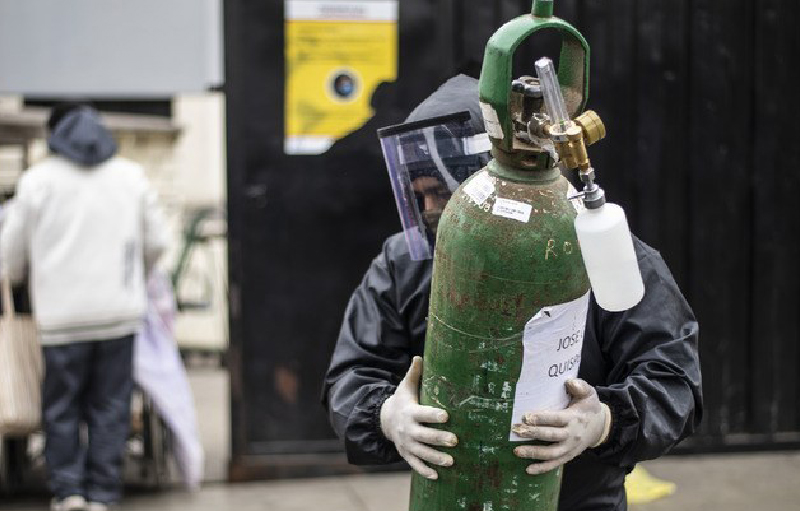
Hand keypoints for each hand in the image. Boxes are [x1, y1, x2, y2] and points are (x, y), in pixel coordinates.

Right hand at [380, 356, 457, 479]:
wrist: (384, 420)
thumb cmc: (401, 401)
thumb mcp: (405, 387)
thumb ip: (414, 374)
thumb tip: (419, 356)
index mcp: (409, 412)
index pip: (422, 414)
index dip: (433, 415)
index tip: (446, 416)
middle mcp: (407, 430)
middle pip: (424, 436)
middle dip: (439, 439)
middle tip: (455, 440)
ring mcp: (406, 444)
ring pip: (422, 453)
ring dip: (436, 458)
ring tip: (452, 461)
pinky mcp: (406, 454)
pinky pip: (415, 464)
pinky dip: (424, 471)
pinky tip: (437, 476)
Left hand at [512, 378, 610, 474]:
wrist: (601, 427)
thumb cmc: (589, 407)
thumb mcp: (589, 394)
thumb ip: (580, 386)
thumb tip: (570, 382)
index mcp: (574, 418)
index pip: (556, 419)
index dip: (541, 418)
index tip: (526, 417)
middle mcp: (571, 435)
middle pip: (551, 436)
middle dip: (533, 434)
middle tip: (516, 431)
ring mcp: (570, 448)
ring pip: (551, 454)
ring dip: (533, 453)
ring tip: (516, 451)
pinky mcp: (568, 456)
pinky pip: (555, 464)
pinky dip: (542, 468)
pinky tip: (528, 470)